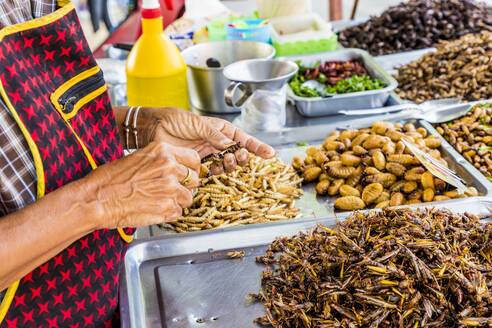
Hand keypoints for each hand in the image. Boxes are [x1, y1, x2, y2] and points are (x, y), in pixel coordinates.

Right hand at [83, 141, 199, 228]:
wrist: (96, 199)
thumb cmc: (110, 179)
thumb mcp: (138, 158)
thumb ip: (161, 160)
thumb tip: (177, 167)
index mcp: (163, 151)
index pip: (194, 158)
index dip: (191, 169)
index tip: (187, 174)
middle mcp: (169, 167)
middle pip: (194, 179)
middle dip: (185, 186)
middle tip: (170, 190)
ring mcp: (170, 188)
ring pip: (188, 198)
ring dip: (177, 201)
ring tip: (158, 201)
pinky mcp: (167, 207)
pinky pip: (178, 212)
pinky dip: (169, 214)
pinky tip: (154, 209)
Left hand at [141, 107, 275, 171]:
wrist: (154, 128)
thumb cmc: (175, 120)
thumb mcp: (199, 124)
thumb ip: (216, 136)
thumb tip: (232, 146)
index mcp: (221, 129)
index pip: (244, 139)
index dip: (258, 147)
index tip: (270, 153)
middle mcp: (217, 143)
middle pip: (239, 154)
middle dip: (243, 157)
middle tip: (239, 156)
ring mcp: (209, 155)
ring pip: (228, 165)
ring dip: (230, 165)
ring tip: (225, 161)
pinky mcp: (198, 165)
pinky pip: (213, 172)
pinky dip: (216, 173)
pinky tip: (213, 169)